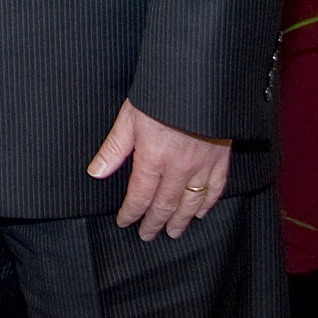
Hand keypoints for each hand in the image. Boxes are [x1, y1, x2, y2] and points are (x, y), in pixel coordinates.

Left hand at [87, 98, 232, 240]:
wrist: (198, 82)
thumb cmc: (160, 95)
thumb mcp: (129, 118)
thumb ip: (114, 148)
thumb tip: (96, 172)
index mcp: (153, 159)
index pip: (139, 196)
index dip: (131, 212)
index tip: (125, 222)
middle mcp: (178, 168)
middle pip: (165, 205)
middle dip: (154, 223)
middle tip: (148, 235)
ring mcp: (202, 165)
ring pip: (190, 202)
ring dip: (181, 220)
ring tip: (174, 232)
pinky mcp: (221, 159)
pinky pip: (215, 189)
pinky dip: (207, 204)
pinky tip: (200, 212)